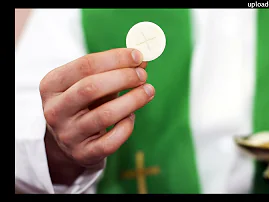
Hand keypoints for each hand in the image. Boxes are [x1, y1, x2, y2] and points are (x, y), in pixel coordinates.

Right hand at [40, 48, 153, 184]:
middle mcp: (54, 110)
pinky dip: (127, 126)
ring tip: (148, 91)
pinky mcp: (83, 154)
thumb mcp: (90, 83)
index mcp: (52, 85)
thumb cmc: (84, 104)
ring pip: (105, 115)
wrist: (69, 142)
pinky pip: (111, 141)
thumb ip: (113, 69)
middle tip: (143, 75)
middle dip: (124, 78)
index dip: (115, 58)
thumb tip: (142, 59)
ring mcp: (68, 135)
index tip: (138, 55)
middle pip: (92, 88)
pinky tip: (131, 116)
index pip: (85, 65)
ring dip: (133, 100)